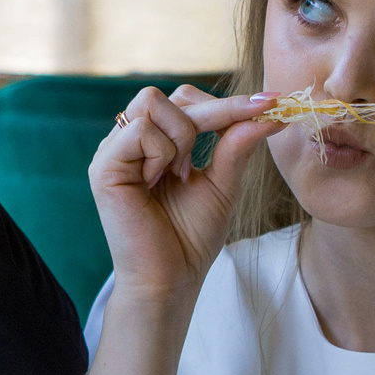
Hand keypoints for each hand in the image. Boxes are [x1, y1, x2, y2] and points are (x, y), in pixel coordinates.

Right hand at [89, 86, 280, 299]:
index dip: (226, 102)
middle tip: (223, 151)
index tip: (270, 103)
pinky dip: (161, 152)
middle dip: (209, 116)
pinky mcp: (103, 167)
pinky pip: (140, 130)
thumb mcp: (222, 184)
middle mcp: (129, 142)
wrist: (170, 281)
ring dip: (181, 136)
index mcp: (152, 144)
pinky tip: (161, 181)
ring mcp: (113, 152)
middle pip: (169, 94)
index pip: (187, 101)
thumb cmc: (190, 239)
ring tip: (180, 174)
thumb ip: (237, 145)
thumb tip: (269, 110)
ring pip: (152, 102)